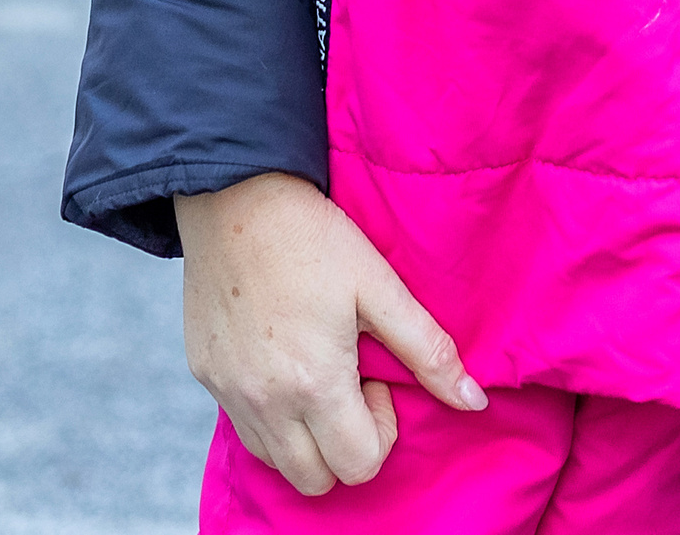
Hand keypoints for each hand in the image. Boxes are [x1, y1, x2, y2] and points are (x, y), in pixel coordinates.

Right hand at [173, 173, 482, 494]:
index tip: (381, 376)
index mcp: (314, 384)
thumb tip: (474, 400)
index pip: (358, 465)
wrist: (237, 200)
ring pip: (277, 462)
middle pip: (316, 479)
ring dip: (308, 436)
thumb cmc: (316, 238)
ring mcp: (228, 395)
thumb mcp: (381, 287)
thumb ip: (428, 350)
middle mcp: (264, 403)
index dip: (383, 429)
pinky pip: (244, 430)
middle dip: (347, 444)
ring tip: (322, 369)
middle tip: (355, 378)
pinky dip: (273, 418)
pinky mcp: (205, 378)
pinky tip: (288, 364)